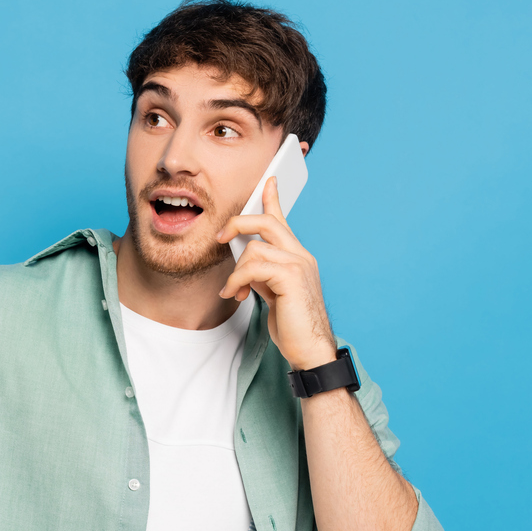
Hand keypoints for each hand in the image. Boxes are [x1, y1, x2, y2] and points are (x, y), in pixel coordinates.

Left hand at [215, 177, 335, 369]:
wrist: (310, 350)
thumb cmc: (292, 324)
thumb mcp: (273, 292)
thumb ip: (262, 272)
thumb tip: (243, 263)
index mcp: (298, 256)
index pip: (283, 220)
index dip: (273, 199)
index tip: (268, 180)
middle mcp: (301, 255)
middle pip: (266, 222)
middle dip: (238, 224)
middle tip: (220, 237)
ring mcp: (298, 264)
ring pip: (254, 249)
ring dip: (236, 271)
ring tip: (234, 290)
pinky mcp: (291, 277)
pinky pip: (253, 266)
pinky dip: (237, 280)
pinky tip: (236, 295)